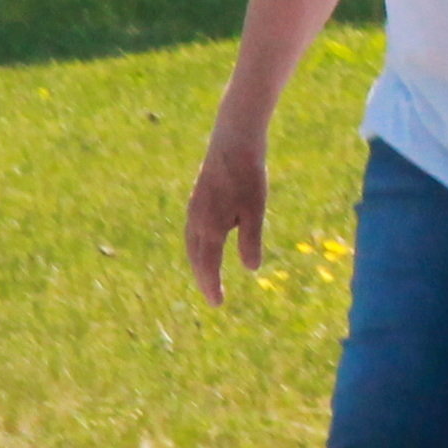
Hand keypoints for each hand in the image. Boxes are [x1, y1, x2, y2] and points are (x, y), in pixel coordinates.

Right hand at [185, 129, 267, 305]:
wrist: (232, 143)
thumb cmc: (248, 177)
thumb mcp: (255, 212)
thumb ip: (251, 241)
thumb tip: (250, 270)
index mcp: (209, 228)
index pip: (209, 266)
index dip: (212, 286)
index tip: (218, 304)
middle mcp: (196, 222)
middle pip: (197, 259)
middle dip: (204, 279)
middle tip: (214, 297)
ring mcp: (193, 211)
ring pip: (192, 246)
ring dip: (199, 264)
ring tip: (208, 277)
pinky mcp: (196, 201)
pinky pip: (193, 233)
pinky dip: (198, 247)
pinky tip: (207, 246)